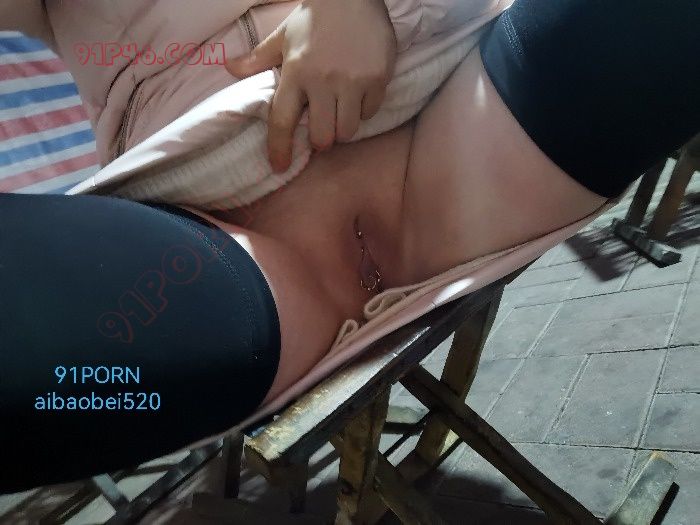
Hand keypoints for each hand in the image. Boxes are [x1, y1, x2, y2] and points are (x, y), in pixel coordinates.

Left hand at [226, 0, 396, 171]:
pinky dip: (364, 110)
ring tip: (341, 112)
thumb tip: (229, 68)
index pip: (282, 120)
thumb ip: (258, 58)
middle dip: (321, 139)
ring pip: (347, 130)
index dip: (279, 148)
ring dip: (342, 128)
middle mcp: (322, 80)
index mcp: (295, 72)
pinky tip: (359, 93)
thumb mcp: (283, 36)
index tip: (279, 166)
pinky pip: (370, 112)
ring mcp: (352, 81)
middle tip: (322, 129)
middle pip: (321, 136)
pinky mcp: (377, 78)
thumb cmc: (315, 18)